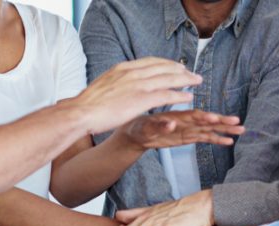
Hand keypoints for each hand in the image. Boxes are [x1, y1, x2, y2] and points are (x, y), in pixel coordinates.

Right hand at [71, 57, 202, 135]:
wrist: (82, 112)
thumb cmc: (90, 104)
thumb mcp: (105, 83)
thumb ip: (118, 81)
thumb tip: (121, 82)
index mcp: (124, 68)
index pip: (151, 61)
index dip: (167, 63)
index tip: (176, 66)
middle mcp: (133, 72)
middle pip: (164, 67)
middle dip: (180, 69)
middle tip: (192, 72)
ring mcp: (138, 85)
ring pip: (169, 79)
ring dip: (186, 80)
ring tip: (196, 81)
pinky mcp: (142, 99)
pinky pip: (167, 95)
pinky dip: (180, 95)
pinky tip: (188, 97)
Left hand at [120, 110, 244, 149]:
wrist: (136, 133)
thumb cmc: (139, 128)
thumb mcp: (145, 128)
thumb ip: (159, 125)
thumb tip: (171, 123)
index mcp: (176, 116)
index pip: (194, 115)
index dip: (205, 117)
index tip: (217, 118)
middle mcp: (185, 121)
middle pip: (206, 121)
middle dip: (222, 122)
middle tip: (238, 123)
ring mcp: (187, 129)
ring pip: (209, 129)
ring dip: (224, 130)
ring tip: (240, 131)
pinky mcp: (188, 137)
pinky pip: (204, 138)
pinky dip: (216, 139)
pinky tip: (228, 141)